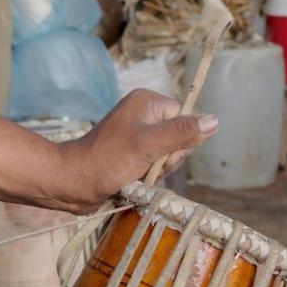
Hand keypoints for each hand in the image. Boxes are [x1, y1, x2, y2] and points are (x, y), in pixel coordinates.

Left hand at [54, 89, 218, 213]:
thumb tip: (214, 121)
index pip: (185, 118)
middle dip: (166, 160)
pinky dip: (146, 178)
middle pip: (179, 139)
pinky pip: (153, 167)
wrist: (72, 184)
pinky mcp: (130, 156)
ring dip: (155, 172)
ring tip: (134, 175)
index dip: (179, 141)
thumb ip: (181, 132)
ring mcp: (136, 137)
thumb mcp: (147, 144)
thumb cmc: (106, 161)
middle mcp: (143, 116)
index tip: (159, 154)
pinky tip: (132, 182)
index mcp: (147, 103)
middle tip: (144, 166)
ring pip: (167, 157)